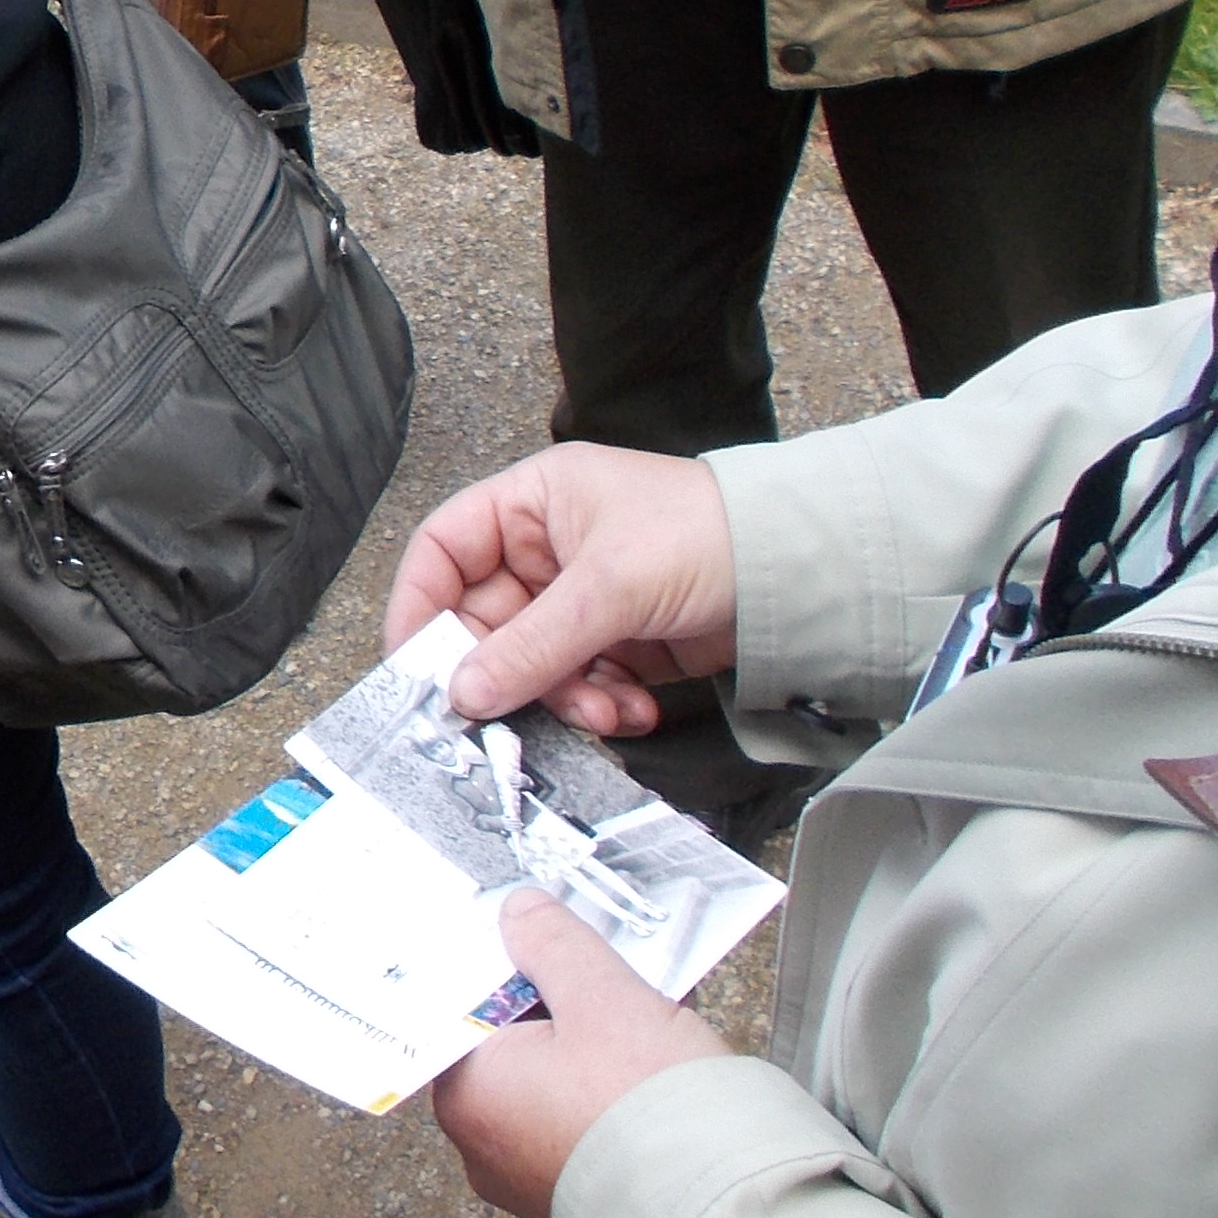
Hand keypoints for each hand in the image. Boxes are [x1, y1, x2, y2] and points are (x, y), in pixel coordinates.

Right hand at [383, 444, 738, 737]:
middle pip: (485, 621)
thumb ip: (529, 645)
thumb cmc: (711, 534)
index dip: (419, 604)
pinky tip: (630, 707)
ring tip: (599, 708)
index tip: (413, 663)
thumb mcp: (608, 587)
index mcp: (534, 502)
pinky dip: (597, 705)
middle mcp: (550, 547)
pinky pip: (577, 684)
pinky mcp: (617, 641)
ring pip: (531, 663)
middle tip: (503, 715)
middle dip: (504, 671)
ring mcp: (583, 598)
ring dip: (559, 697)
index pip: (445, 549)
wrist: (804, 570)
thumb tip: (463, 693)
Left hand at [432, 889, 735, 1217]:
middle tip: (606, 969)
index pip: (465, 1007)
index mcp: (467, 1093)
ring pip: (555, 1081)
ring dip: (596, 1042)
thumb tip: (521, 913)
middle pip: (513, 1043)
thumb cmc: (648, 1113)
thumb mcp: (602, 998)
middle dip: (563, 1000)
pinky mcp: (579, 1194)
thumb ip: (555, 946)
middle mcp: (485, 1143)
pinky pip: (585, 1121)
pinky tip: (660, 1060)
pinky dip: (614, 1088)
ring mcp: (530, 1176)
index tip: (542, 936)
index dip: (508, 963)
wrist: (718, 1213)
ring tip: (648, 1010)